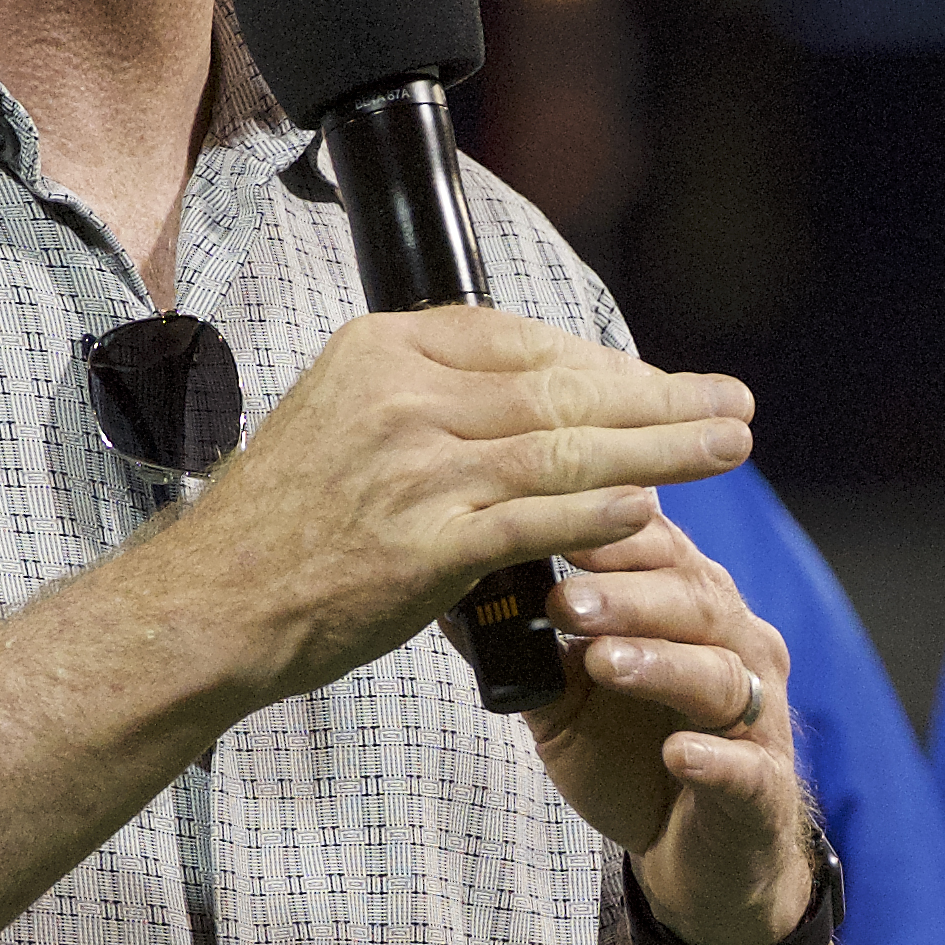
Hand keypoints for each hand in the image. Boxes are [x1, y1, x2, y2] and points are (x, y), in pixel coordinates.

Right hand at [165, 309, 751, 705]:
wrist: (211, 604)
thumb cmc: (280, 525)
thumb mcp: (338, 420)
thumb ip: (426, 400)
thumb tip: (524, 398)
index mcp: (381, 351)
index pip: (520, 340)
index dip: (602, 362)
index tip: (658, 380)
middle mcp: (402, 397)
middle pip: (560, 387)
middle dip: (659, 396)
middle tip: (733, 402)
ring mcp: (415, 470)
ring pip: (566, 449)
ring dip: (661, 449)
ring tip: (727, 446)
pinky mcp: (425, 546)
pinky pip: (537, 520)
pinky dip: (600, 512)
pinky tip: (652, 508)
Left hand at [534, 512, 813, 944]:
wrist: (694, 861)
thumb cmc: (633, 760)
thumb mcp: (569, 701)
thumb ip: (530, 649)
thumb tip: (455, 594)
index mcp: (695, 610)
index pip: (663, 551)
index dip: (615, 531)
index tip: (556, 517)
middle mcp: (738, 650)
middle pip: (695, 601)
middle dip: (628, 595)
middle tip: (566, 598)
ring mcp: (757, 719)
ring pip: (719, 675)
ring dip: (662, 663)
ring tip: (604, 660)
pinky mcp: (762, 791)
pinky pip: (747, 770)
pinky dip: (715, 760)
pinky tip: (679, 755)